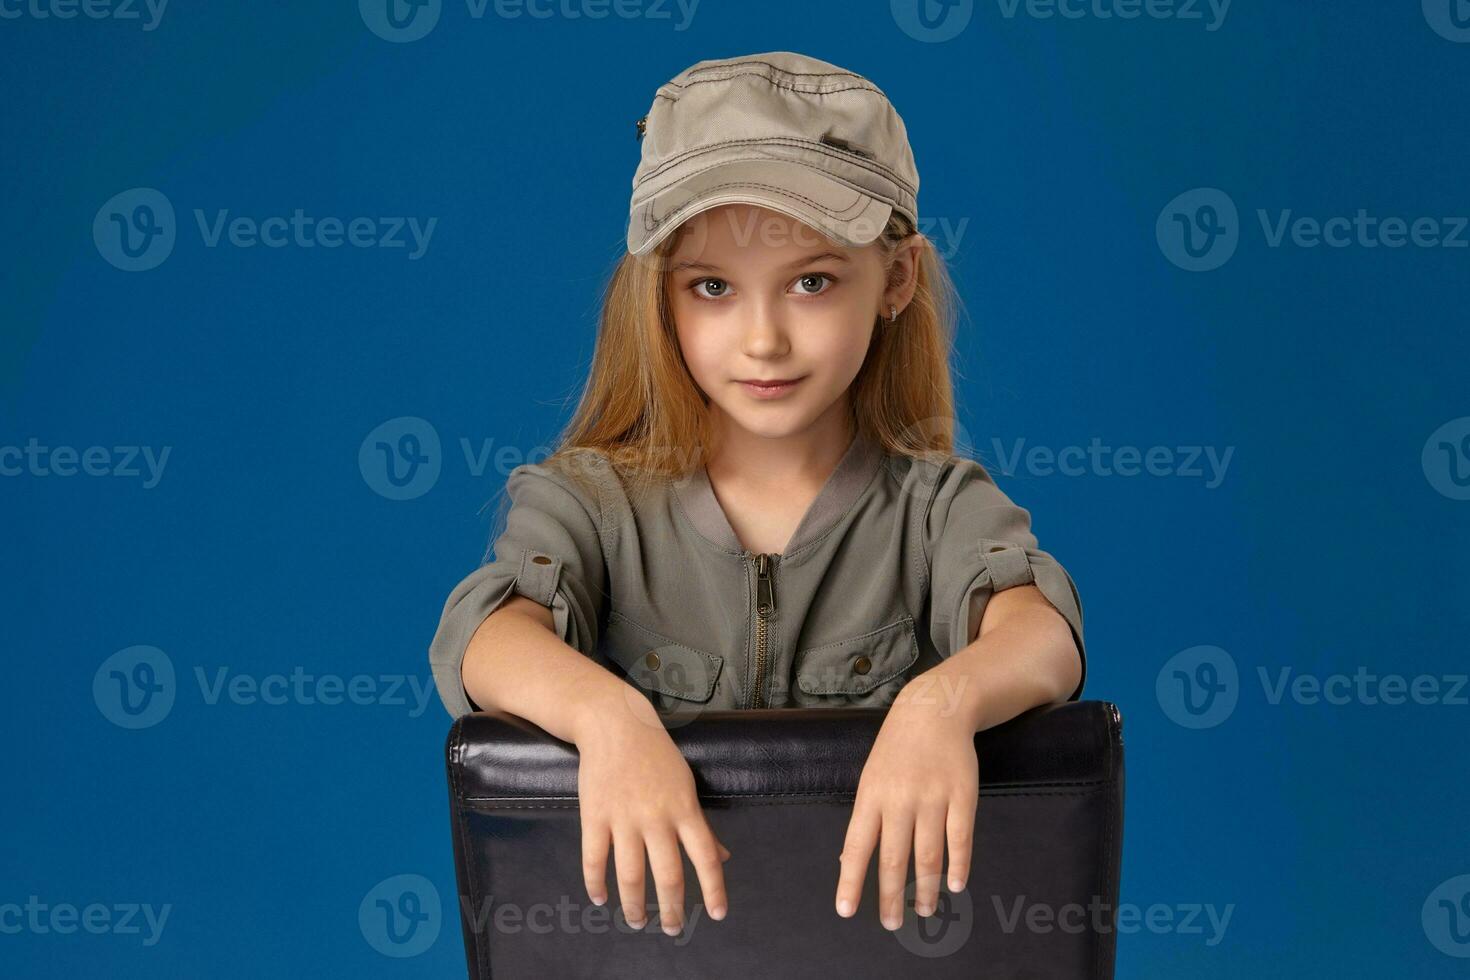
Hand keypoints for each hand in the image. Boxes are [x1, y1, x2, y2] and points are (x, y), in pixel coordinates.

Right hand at [575, 696, 731, 934]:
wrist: (614, 723)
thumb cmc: (656, 754)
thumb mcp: (686, 784)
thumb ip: (701, 825)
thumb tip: (721, 857)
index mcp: (684, 808)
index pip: (705, 856)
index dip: (713, 888)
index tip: (716, 914)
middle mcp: (656, 817)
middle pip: (667, 874)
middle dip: (671, 909)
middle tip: (671, 928)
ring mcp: (623, 817)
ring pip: (630, 875)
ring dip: (635, 906)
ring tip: (637, 921)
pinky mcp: (594, 815)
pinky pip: (594, 859)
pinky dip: (596, 883)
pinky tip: (601, 898)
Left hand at [833, 697, 978, 928]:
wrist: (934, 711)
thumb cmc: (896, 750)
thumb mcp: (870, 777)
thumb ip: (864, 819)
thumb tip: (847, 860)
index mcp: (871, 796)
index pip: (857, 846)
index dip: (851, 880)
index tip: (846, 910)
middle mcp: (900, 799)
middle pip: (894, 858)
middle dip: (890, 896)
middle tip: (889, 924)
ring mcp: (933, 797)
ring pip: (928, 854)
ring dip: (926, 888)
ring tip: (924, 912)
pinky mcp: (962, 794)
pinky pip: (961, 837)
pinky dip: (959, 864)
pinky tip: (955, 885)